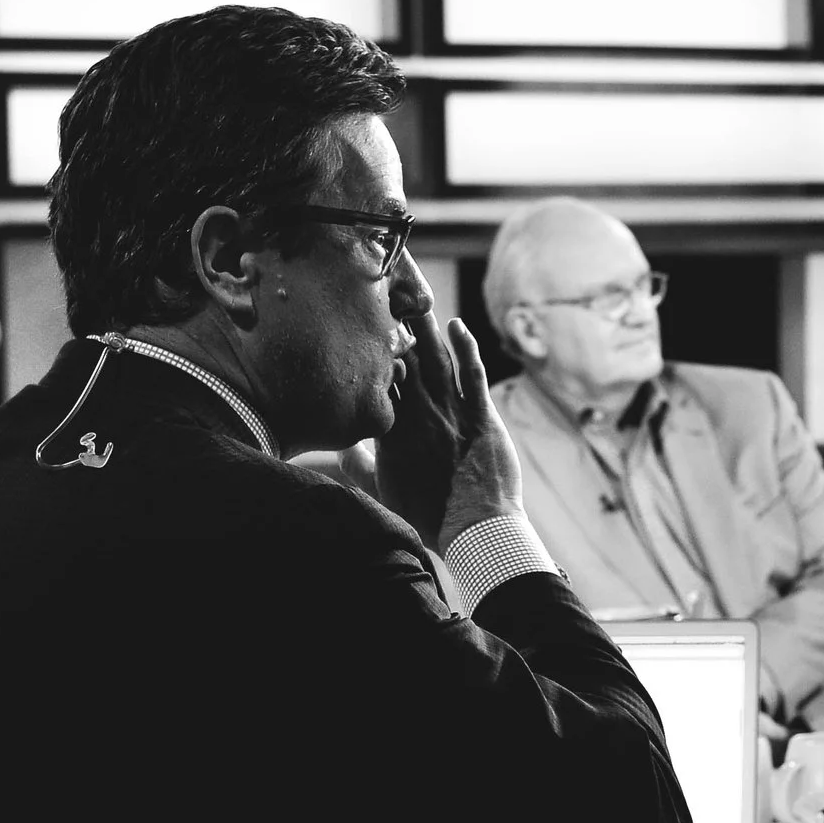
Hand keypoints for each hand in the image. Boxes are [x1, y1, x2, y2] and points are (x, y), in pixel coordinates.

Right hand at [375, 312, 521, 551]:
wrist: (473, 527)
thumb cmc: (428, 514)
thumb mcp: (383, 491)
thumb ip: (359, 467)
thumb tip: (343, 449)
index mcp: (391, 430)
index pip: (377, 383)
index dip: (370, 355)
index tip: (361, 330)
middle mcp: (418, 414)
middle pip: (403, 361)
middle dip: (393, 327)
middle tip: (385, 295)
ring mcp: (450, 412)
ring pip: (434, 360)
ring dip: (425, 327)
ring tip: (414, 297)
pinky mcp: (480, 415)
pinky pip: (471, 373)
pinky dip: (465, 347)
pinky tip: (456, 324)